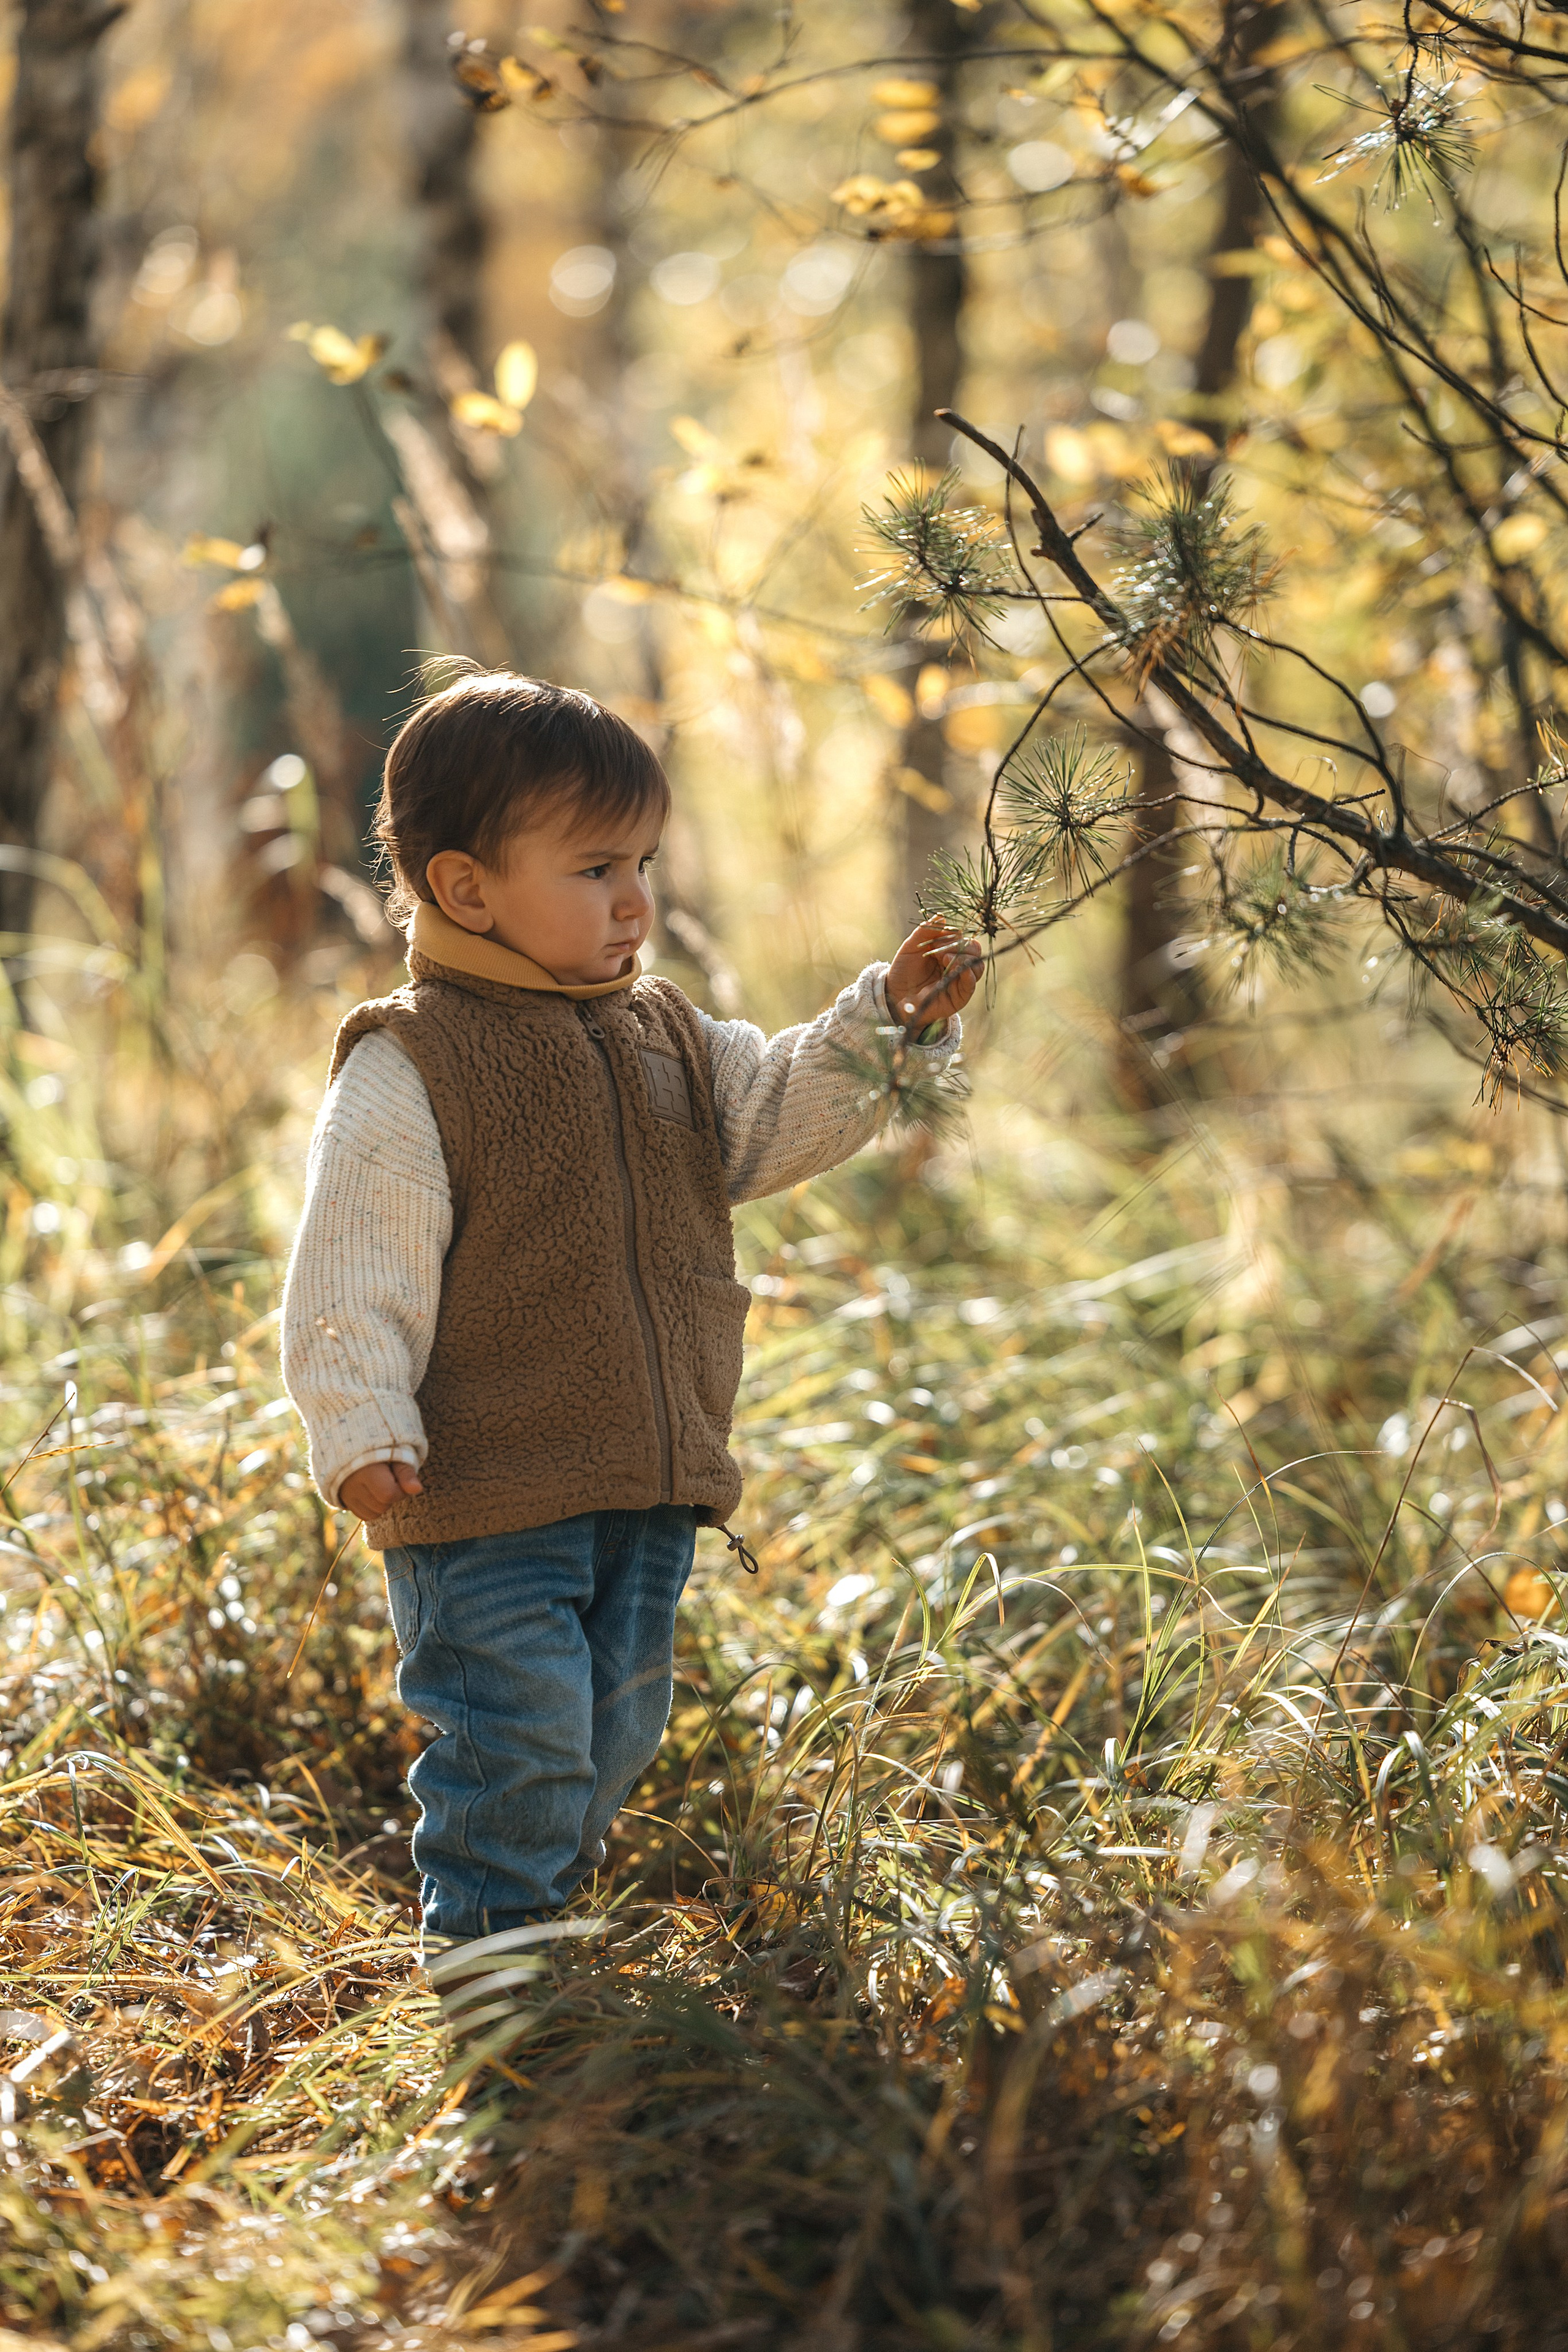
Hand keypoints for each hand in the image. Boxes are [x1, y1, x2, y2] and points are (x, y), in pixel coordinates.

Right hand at [339, 1458, 423, 1520]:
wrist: (354, 1446)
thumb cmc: (382, 1450)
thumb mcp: (397, 1456)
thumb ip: (406, 1473)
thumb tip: (417, 1489)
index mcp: (366, 1471)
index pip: (388, 1494)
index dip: (400, 1490)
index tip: (400, 1479)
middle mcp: (353, 1485)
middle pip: (381, 1507)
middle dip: (391, 1497)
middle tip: (390, 1479)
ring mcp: (346, 1495)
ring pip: (373, 1514)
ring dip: (382, 1504)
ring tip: (380, 1485)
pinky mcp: (345, 1501)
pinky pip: (365, 1515)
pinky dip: (373, 1508)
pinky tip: (374, 1493)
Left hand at [886, 918, 981, 1035]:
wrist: (895, 994)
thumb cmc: (904, 970)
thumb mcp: (911, 946)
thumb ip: (926, 931)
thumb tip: (941, 917)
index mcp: (949, 950)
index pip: (963, 938)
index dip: (952, 937)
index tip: (934, 944)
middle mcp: (958, 964)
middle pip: (974, 949)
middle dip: (958, 947)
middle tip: (938, 953)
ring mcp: (960, 980)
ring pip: (977, 965)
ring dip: (963, 959)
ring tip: (944, 960)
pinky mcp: (959, 996)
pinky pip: (971, 984)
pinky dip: (969, 975)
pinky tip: (960, 970)